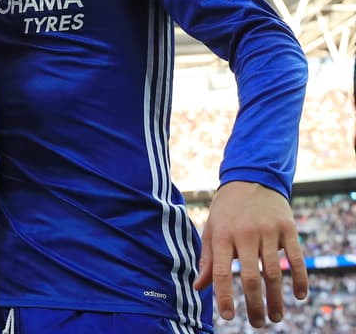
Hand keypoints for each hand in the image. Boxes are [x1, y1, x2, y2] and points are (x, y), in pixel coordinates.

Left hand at [194, 180, 307, 325]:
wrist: (250, 179)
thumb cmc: (227, 210)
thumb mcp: (212, 229)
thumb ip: (207, 259)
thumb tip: (198, 287)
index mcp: (222, 235)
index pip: (221, 272)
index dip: (224, 296)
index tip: (227, 316)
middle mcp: (244, 234)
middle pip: (251, 277)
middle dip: (254, 304)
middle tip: (257, 324)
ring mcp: (268, 231)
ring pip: (274, 271)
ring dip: (276, 298)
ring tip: (275, 317)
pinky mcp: (287, 228)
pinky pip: (296, 258)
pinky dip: (299, 279)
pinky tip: (299, 296)